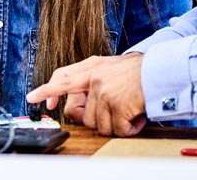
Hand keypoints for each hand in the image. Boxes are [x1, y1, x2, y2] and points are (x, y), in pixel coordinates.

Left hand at [26, 53, 146, 136]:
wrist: (163, 71)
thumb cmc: (140, 73)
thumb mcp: (111, 68)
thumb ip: (92, 80)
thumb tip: (78, 105)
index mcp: (91, 66)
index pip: (61, 77)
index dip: (47, 90)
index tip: (32, 97)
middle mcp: (94, 78)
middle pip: (79, 113)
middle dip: (93, 121)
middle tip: (112, 115)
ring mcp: (104, 91)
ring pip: (97, 124)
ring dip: (115, 125)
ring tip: (129, 113)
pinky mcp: (116, 104)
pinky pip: (116, 130)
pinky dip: (128, 129)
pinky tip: (136, 118)